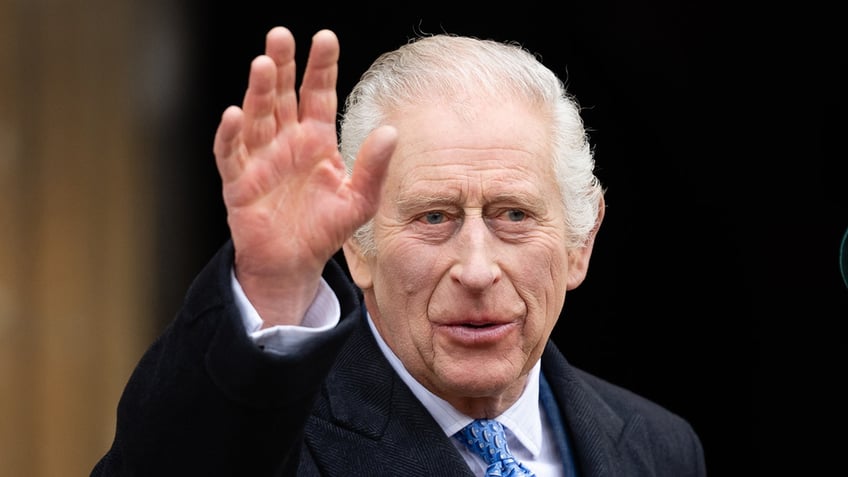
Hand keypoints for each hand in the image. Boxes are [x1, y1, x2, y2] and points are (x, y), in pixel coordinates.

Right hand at [212, 27, 396, 325]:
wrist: (294, 263)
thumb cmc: (325, 229)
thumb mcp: (360, 200)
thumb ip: (374, 167)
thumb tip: (391, 132)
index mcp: (316, 139)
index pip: (318, 93)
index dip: (321, 66)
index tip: (325, 38)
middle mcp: (286, 140)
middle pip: (282, 95)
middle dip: (282, 65)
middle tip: (281, 35)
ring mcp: (260, 158)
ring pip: (256, 116)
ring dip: (258, 91)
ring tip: (263, 64)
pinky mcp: (239, 182)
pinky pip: (231, 154)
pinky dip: (230, 135)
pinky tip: (234, 114)